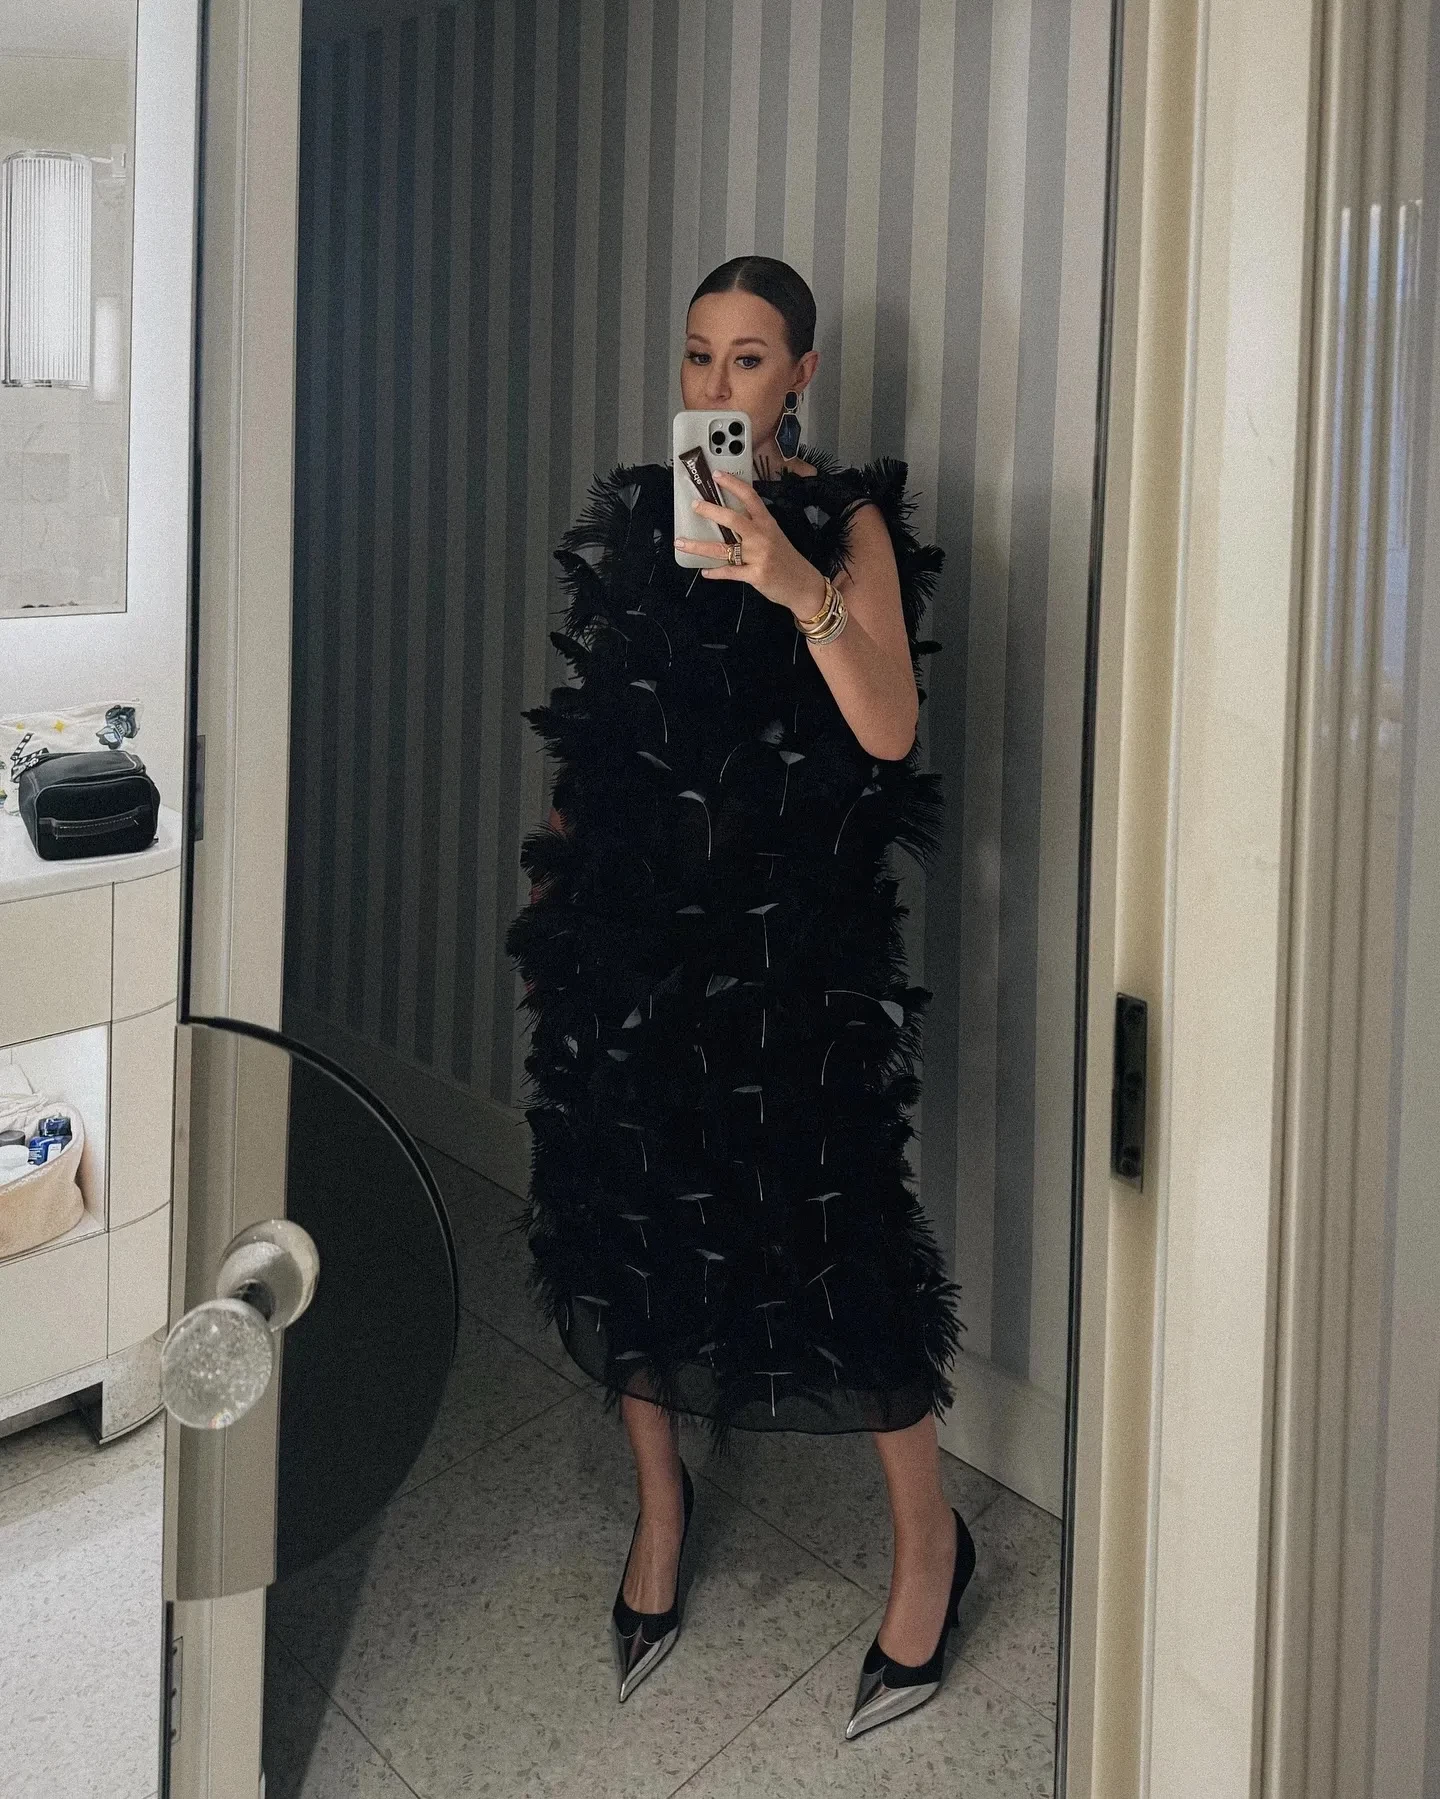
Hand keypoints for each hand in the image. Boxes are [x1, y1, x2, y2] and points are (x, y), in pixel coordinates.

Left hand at [674, 469, 826, 618]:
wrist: (803, 584)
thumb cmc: (785, 559)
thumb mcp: (774, 536)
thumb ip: (754, 526)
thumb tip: (726, 517)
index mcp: (767, 523)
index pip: (750, 497)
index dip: (733, 484)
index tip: (716, 475)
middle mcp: (762, 537)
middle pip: (733, 519)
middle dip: (711, 511)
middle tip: (694, 505)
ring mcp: (758, 556)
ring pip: (723, 549)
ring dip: (699, 546)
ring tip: (681, 543)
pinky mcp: (755, 575)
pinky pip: (730, 572)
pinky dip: (715, 572)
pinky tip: (704, 571)